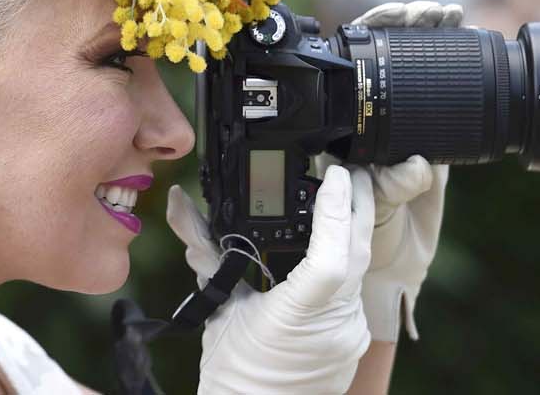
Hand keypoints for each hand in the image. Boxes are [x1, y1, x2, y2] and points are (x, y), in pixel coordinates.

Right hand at [166, 166, 372, 394]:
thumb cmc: (234, 368)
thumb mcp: (217, 306)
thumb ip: (203, 250)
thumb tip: (178, 203)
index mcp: (295, 316)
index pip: (330, 258)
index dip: (336, 212)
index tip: (336, 177)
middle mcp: (331, 326)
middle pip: (358, 255)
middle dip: (360, 206)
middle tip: (355, 171)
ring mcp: (349, 334)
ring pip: (361, 270)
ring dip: (355, 230)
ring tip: (348, 194)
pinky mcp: (354, 338)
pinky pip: (356, 288)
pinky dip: (348, 257)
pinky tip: (338, 236)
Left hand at [329, 0, 458, 341]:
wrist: (383, 277)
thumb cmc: (347, 248)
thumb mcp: (357, 217)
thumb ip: (385, 192)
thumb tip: (417, 166)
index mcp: (337, 130)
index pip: (345, 68)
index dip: (365, 35)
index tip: (388, 16)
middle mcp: (366, 122)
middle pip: (381, 58)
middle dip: (404, 25)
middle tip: (428, 10)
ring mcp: (400, 130)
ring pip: (414, 71)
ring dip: (432, 38)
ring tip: (450, 14)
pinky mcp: (435, 146)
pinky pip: (446, 104)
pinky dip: (459, 73)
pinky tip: (469, 43)